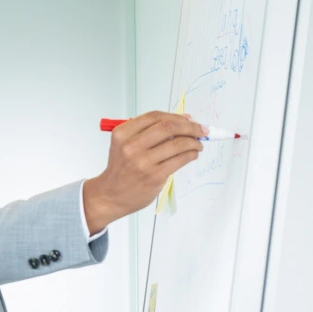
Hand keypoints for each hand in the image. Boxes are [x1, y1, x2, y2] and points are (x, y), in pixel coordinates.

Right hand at [83, 111, 204, 231]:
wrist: (110, 195)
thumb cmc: (122, 169)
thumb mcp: (125, 144)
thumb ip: (148, 132)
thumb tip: (183, 120)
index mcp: (122, 134)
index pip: (155, 117)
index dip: (177, 116)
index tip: (190, 119)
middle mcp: (131, 146)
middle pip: (168, 127)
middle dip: (190, 127)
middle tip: (202, 130)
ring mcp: (143, 162)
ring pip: (178, 143)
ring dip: (194, 142)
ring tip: (198, 144)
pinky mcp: (154, 176)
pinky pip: (180, 159)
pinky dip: (191, 154)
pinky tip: (192, 154)